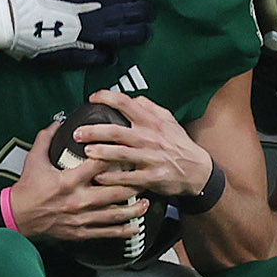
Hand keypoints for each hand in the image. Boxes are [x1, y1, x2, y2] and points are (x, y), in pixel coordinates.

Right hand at [0, 0, 154, 64]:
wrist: (6, 18)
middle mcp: (89, 17)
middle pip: (124, 17)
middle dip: (141, 16)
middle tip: (150, 15)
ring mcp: (81, 38)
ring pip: (116, 38)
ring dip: (133, 36)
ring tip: (144, 34)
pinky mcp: (70, 55)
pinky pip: (95, 58)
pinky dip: (106, 56)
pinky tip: (113, 55)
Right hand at [7, 122, 151, 242]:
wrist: (17, 217)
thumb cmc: (27, 189)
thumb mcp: (34, 159)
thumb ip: (46, 138)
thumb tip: (58, 121)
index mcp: (68, 181)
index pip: (98, 166)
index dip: (115, 157)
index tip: (128, 151)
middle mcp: (78, 200)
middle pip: (114, 192)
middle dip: (133, 185)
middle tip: (146, 178)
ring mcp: (81, 218)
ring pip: (114, 214)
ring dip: (134, 209)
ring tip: (147, 202)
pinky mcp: (81, 232)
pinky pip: (107, 232)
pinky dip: (123, 230)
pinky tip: (135, 227)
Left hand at [78, 89, 213, 198]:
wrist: (198, 171)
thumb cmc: (180, 145)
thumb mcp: (169, 121)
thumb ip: (150, 108)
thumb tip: (133, 98)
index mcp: (152, 122)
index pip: (126, 103)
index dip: (106, 98)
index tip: (93, 98)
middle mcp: (150, 138)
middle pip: (116, 131)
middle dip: (93, 131)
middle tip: (78, 133)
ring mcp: (151, 158)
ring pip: (120, 154)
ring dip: (100, 153)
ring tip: (86, 152)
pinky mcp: (152, 177)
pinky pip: (128, 177)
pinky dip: (112, 178)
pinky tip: (99, 177)